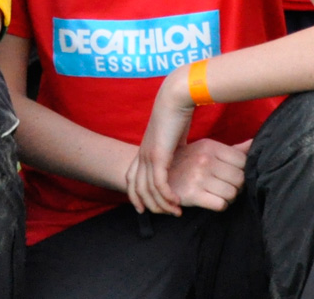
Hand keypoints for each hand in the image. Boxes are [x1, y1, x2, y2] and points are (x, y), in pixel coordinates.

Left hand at [126, 68, 196, 215]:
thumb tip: (182, 153)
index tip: (146, 208)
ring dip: (161, 204)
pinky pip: (159, 184)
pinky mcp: (158, 156)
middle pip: (136, 188)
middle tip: (164, 215)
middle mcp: (142, 154)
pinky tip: (176, 202)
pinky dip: (166, 196)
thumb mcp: (174, 136)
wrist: (176, 98)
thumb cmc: (178, 113)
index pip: (132, 178)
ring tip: (175, 212)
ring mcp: (148, 156)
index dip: (136, 195)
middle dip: (149, 205)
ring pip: (147, 189)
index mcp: (144, 150)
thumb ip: (175, 148)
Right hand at [166, 138, 250, 211]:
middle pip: (240, 179)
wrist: (157, 175)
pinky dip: (220, 205)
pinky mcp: (192, 194)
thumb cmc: (187, 162)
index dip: (242, 171)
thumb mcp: (207, 149)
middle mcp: (205, 160)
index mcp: (210, 146)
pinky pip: (221, 205)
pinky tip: (211, 201)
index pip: (243, 162)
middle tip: (226, 186)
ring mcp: (198, 176)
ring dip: (228, 198)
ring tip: (219, 194)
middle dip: (237, 187)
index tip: (232, 175)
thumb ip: (233, 149)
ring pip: (232, 194)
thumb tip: (255, 142)